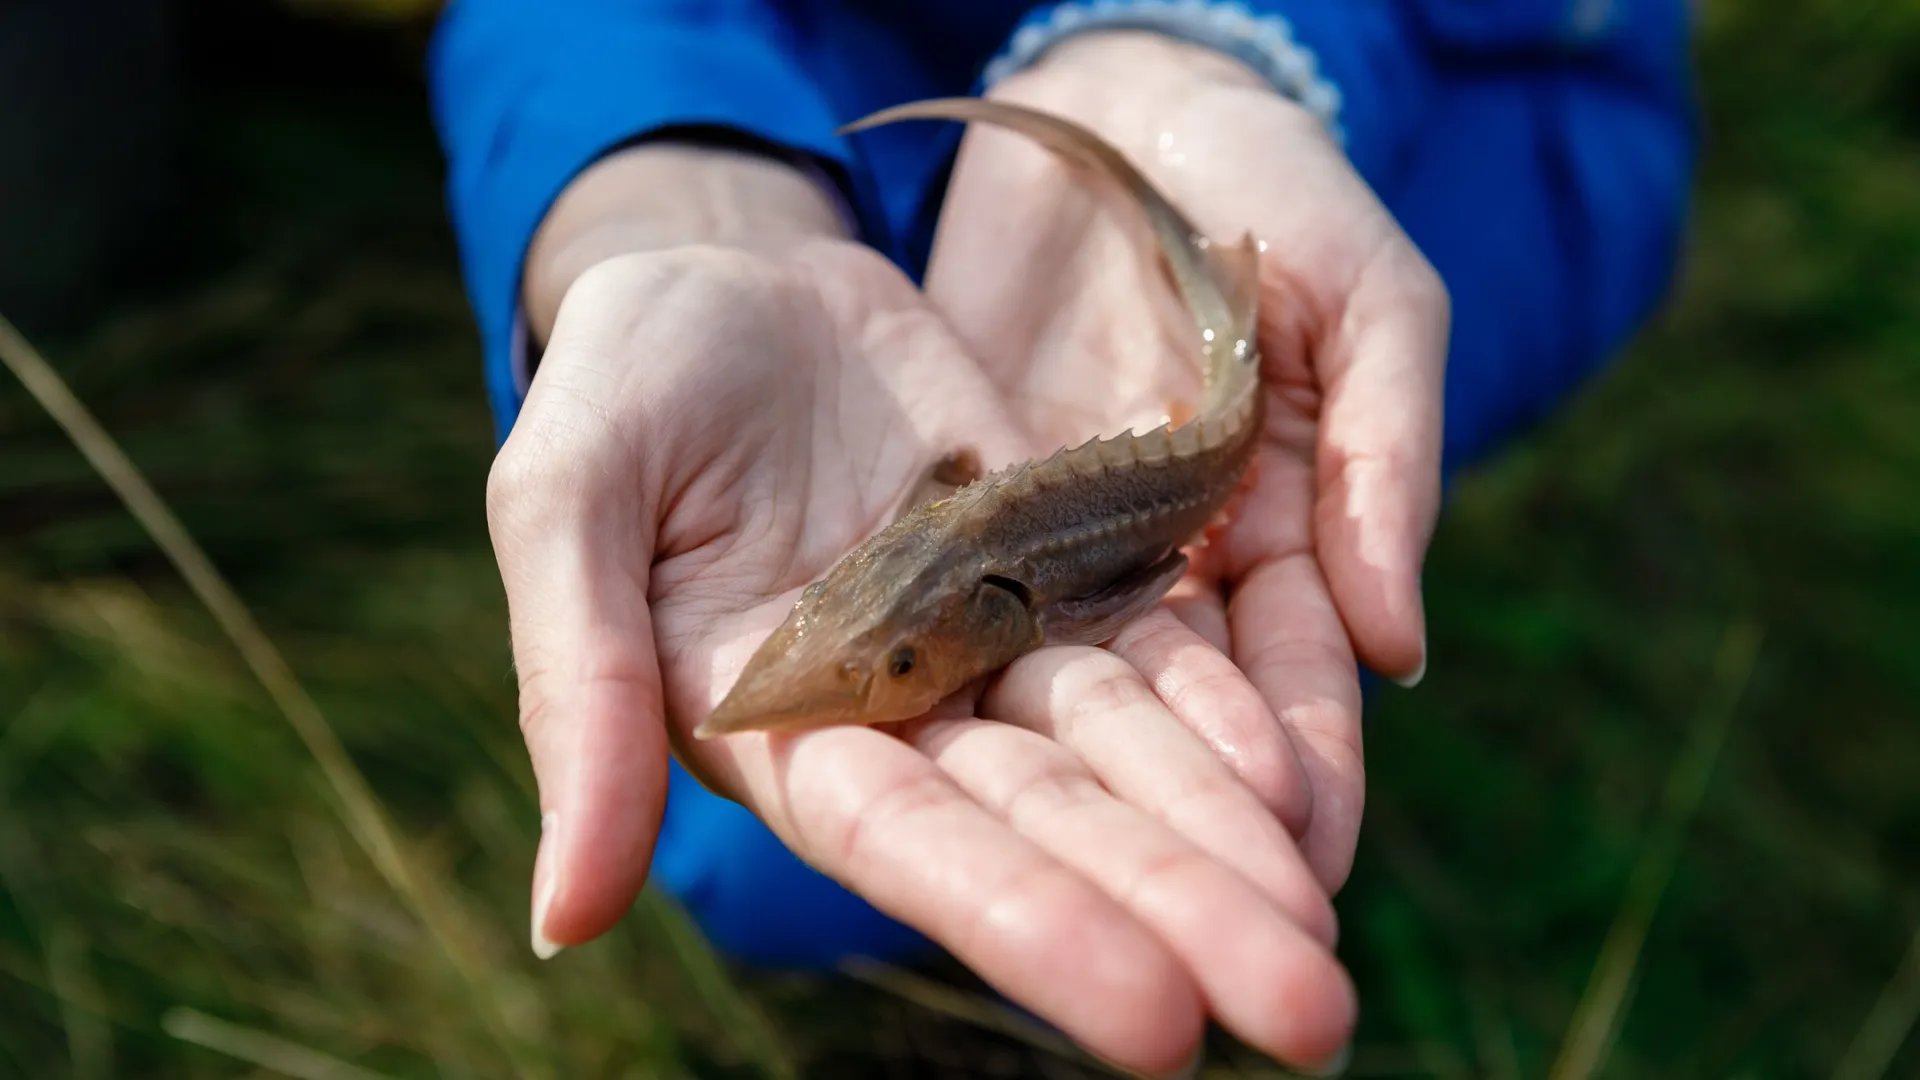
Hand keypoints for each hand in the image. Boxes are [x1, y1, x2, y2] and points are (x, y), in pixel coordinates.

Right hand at [494, 143, 1352, 1075]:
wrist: (733, 270)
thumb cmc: (623, 379)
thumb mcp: (565, 501)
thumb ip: (583, 693)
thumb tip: (561, 922)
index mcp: (770, 725)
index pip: (906, 841)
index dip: (1025, 921)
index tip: (1156, 1019)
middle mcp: (895, 709)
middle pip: (1047, 821)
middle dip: (1172, 910)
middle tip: (1309, 1015)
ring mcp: (984, 637)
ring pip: (1118, 749)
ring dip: (1221, 838)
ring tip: (1326, 932)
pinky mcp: (1054, 561)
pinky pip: (1149, 643)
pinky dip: (1220, 709)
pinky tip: (1303, 780)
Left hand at [925, 32, 1448, 897]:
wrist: (1100, 100)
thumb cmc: (1259, 177)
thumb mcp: (1362, 294)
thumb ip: (1385, 454)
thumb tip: (1398, 647)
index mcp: (1289, 523)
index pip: (1305, 679)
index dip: (1311, 766)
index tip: (1308, 866)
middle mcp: (1177, 566)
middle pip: (1185, 727)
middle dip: (1200, 838)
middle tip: (1216, 956)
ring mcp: (1067, 550)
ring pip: (1078, 704)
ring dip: (1092, 811)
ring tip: (1094, 917)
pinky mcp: (968, 519)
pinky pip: (972, 624)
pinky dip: (976, 705)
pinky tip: (965, 790)